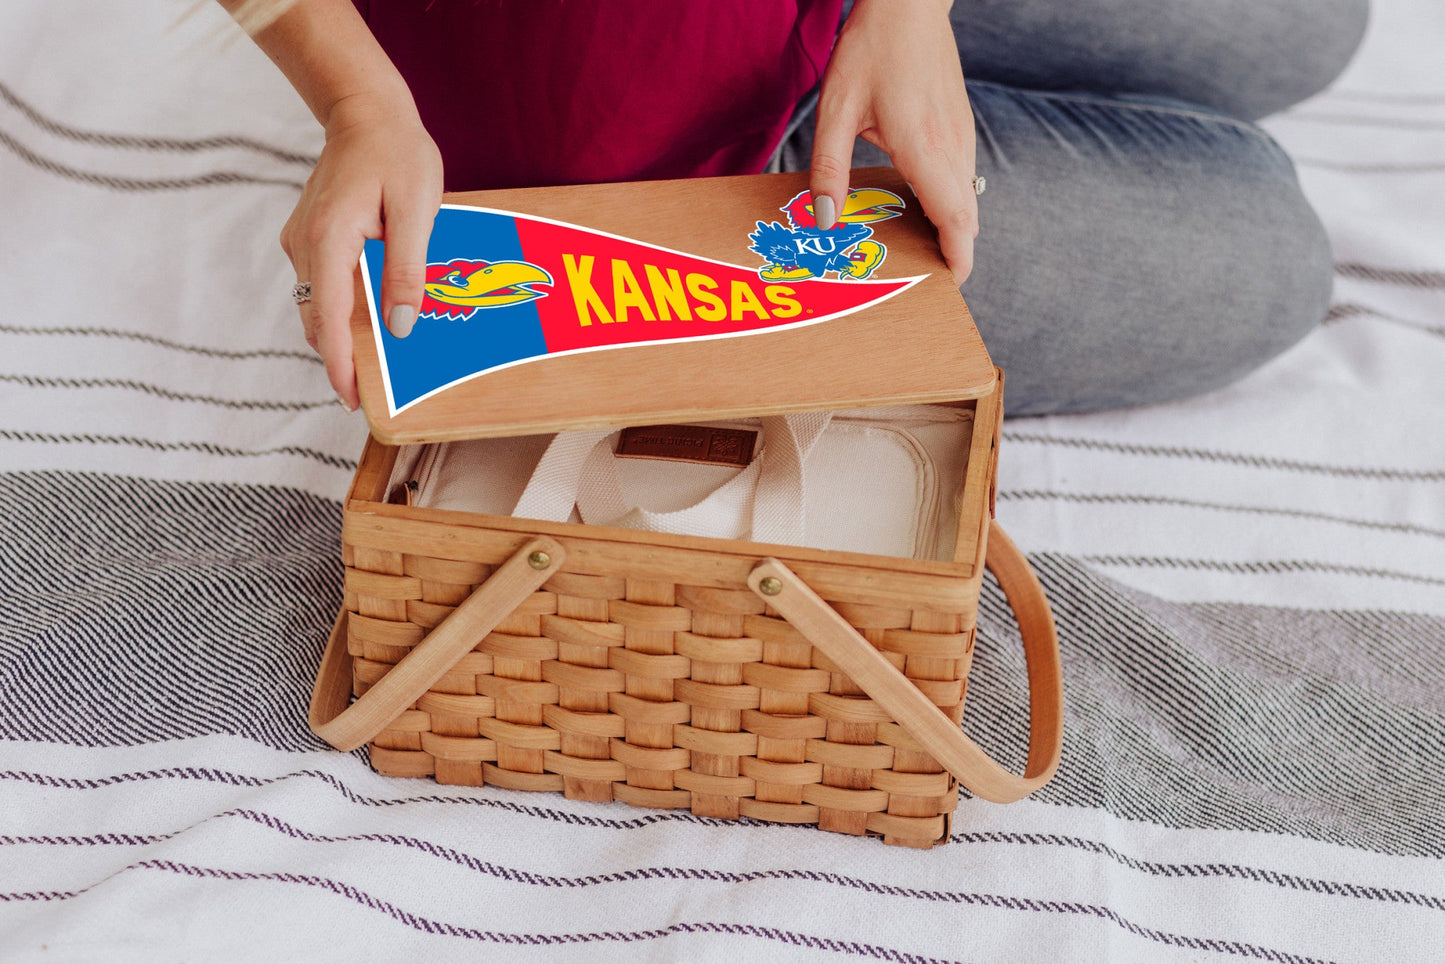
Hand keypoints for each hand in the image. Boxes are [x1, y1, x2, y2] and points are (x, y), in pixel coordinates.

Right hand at [280, 93, 442, 408]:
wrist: (366, 111)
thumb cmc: (397, 154)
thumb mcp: (416, 211)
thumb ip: (407, 269)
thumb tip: (400, 326)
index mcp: (329, 238)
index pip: (328, 318)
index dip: (340, 364)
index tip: (351, 399)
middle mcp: (304, 244)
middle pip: (318, 319)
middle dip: (343, 359)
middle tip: (378, 392)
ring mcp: (301, 241)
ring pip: (318, 306)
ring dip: (343, 335)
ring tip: (381, 362)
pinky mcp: (309, 239)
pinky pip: (324, 286)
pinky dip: (343, 309)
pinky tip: (374, 318)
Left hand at [809, 0, 976, 284]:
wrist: (909, 3)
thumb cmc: (872, 49)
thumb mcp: (836, 110)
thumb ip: (829, 169)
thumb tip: (825, 220)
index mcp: (925, 148)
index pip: (955, 219)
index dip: (958, 259)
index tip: (948, 284)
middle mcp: (952, 146)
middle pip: (966, 217)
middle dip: (952, 252)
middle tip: (921, 277)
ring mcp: (962, 135)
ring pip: (967, 197)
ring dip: (950, 227)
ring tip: (915, 248)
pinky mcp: (960, 124)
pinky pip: (962, 177)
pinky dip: (949, 202)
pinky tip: (916, 205)